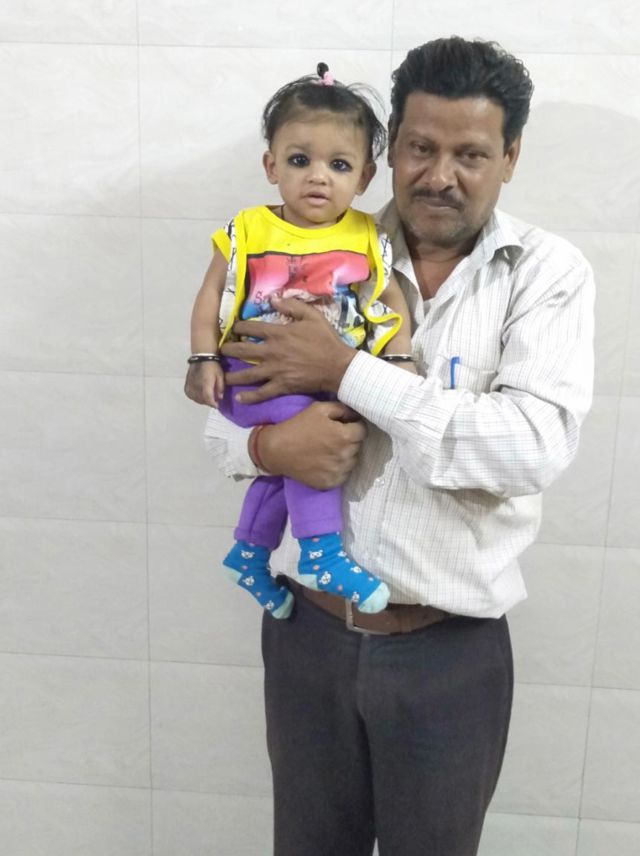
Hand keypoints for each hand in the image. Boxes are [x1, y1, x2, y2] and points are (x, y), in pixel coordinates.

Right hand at [184, 361, 224, 406]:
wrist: (202, 357)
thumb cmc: (213, 366)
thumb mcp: (220, 376)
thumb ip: (220, 387)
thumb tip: (219, 398)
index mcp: (206, 383)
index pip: (208, 398)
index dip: (212, 404)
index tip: (217, 406)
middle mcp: (196, 386)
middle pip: (202, 400)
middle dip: (208, 402)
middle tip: (213, 401)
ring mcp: (190, 385)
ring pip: (195, 398)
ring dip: (202, 401)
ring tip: (207, 399)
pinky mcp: (186, 384)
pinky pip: (189, 395)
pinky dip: (194, 397)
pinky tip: (199, 396)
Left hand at [221, 297, 355, 403]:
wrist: (337, 366)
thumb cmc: (325, 340)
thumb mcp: (312, 316)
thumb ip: (292, 306)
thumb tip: (273, 298)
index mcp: (278, 333)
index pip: (250, 329)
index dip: (238, 328)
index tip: (233, 329)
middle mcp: (272, 352)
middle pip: (242, 351)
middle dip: (228, 351)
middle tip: (220, 352)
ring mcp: (275, 371)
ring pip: (247, 374)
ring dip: (233, 376)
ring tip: (222, 377)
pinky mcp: (281, 386)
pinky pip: (262, 393)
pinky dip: (250, 397)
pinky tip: (240, 398)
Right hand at [257, 400, 365, 489]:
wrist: (276, 450)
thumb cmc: (298, 426)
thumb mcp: (319, 409)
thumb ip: (342, 409)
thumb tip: (356, 415)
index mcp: (345, 435)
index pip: (362, 430)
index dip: (354, 426)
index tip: (343, 426)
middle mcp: (345, 455)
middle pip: (358, 446)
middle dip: (349, 440)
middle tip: (333, 437)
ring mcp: (339, 471)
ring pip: (352, 461)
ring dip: (345, 455)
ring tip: (329, 450)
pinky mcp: (331, 483)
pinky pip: (343, 475)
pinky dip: (338, 469)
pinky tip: (326, 462)